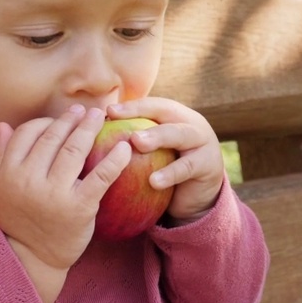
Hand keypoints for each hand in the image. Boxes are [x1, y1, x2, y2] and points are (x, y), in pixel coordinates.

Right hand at [0, 106, 131, 300]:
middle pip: (54, 138)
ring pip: (75, 150)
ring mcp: (55, 194)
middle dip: (72, 119)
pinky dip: (115, 159)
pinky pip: (101, 176)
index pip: (28, 133)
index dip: (47, 121)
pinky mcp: (80, 207)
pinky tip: (125, 146)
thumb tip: (3, 125)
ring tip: (100, 116)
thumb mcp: (2, 189)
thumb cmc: (20, 220)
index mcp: (9, 173)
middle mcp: (29, 180)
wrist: (34, 258)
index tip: (63, 119)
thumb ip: (1, 156)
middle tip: (87, 111)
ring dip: (90, 128)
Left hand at [107, 97, 223, 222]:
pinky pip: (187, 167)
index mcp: (174, 116)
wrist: (197, 197)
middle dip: (143, 114)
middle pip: (166, 113)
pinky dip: (170, 174)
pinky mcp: (208, 165)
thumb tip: (92, 137)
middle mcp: (190, 123)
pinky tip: (153, 182)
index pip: (152, 105)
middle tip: (118, 119)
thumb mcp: (152, 154)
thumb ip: (133, 143)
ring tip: (136, 143)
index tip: (108, 111)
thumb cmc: (166, 170)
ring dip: (157, 137)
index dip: (132, 106)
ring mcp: (203, 142)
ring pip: (180, 134)